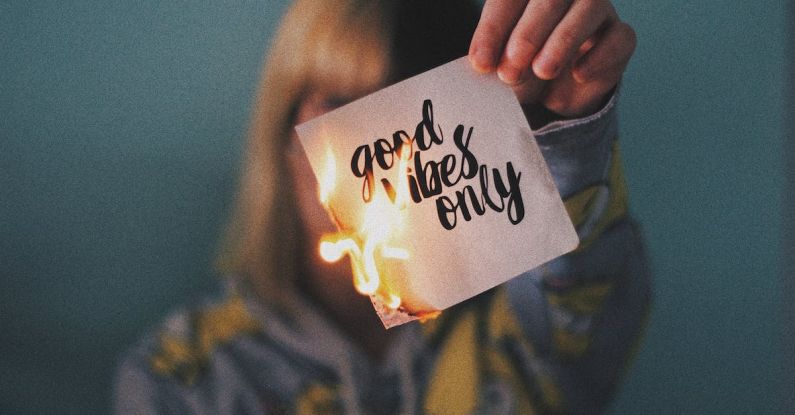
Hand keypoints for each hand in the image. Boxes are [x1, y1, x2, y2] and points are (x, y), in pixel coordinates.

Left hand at [469, 0, 635, 120]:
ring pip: (590, 6)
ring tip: (542, 71)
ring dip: (563, 40)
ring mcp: (596, 10)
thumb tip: (482, 63)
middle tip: (509, 73)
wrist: (550, 93)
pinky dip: (599, 55)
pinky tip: (579, 74)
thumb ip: (491, 59)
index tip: (481, 64)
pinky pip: (620, 37)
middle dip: (527, 35)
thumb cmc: (519, 68)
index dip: (494, 28)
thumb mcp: (499, 65)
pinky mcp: (620, 37)